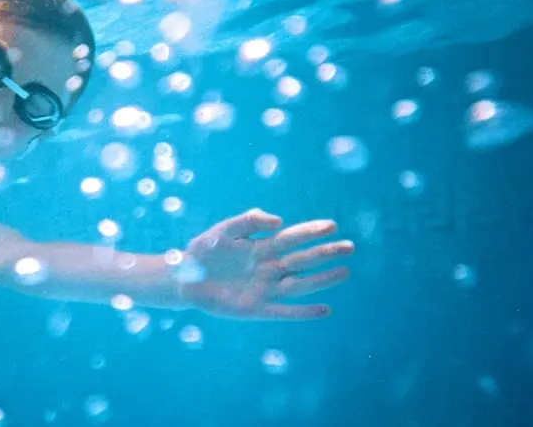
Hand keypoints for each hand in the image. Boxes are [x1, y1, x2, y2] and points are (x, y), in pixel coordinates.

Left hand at [178, 208, 353, 320]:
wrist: (183, 278)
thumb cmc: (203, 251)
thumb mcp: (223, 230)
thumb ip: (248, 221)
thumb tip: (278, 220)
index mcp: (261, 246)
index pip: (291, 238)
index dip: (310, 231)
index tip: (331, 226)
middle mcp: (268, 268)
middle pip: (302, 261)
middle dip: (325, 253)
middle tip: (349, 247)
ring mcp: (264, 288)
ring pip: (299, 285)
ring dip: (321, 280)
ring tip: (344, 272)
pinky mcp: (256, 308)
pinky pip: (284, 311)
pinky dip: (303, 312)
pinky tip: (324, 310)